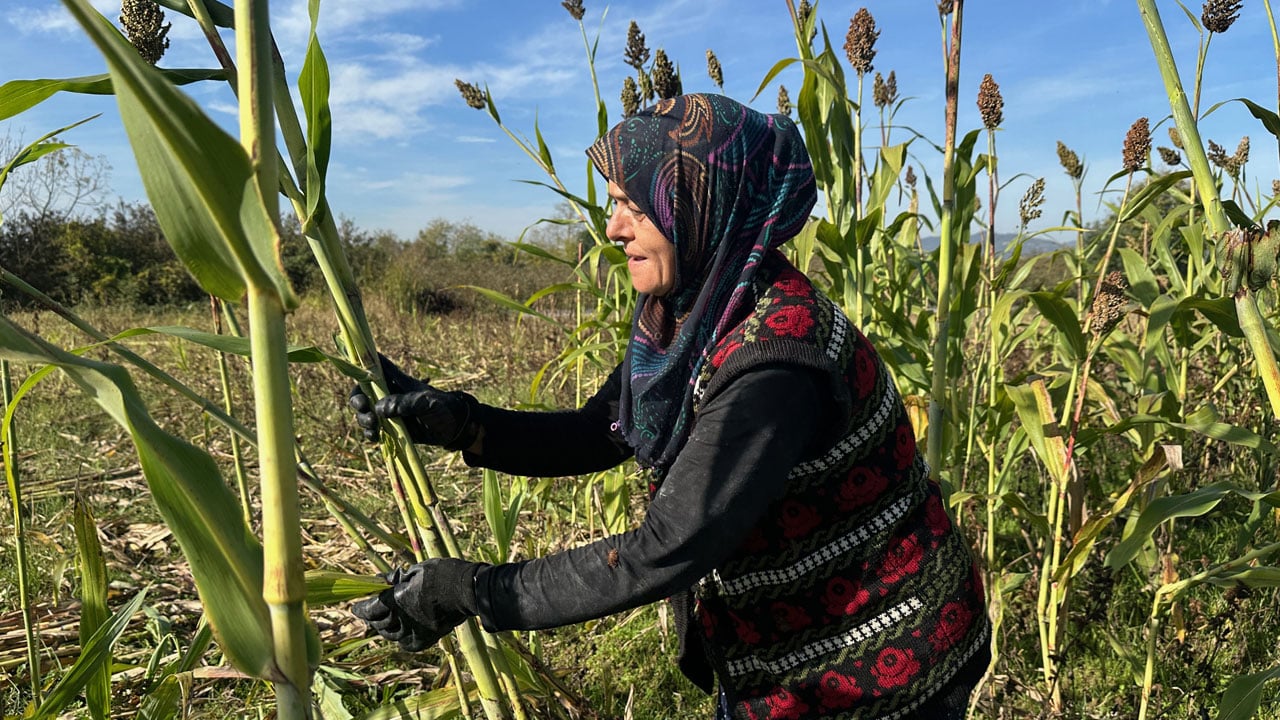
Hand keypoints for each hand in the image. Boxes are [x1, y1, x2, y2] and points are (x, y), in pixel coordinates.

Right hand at [349, 354, 480, 449]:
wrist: (453, 428)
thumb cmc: (442, 407)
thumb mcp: (425, 402)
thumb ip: (403, 403)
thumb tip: (379, 409)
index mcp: (395, 381)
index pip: (374, 366)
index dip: (360, 366)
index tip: (356, 374)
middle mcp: (387, 394)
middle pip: (361, 392)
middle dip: (358, 401)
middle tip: (366, 409)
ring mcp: (386, 412)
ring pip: (363, 413)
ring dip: (362, 419)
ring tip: (373, 426)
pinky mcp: (389, 428)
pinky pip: (372, 430)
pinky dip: (369, 434)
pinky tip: (375, 436)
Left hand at [352, 558, 484, 651]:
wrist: (467, 590)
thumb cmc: (441, 574)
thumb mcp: (415, 571)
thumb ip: (396, 580)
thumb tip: (382, 581)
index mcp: (395, 601)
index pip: (369, 610)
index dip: (360, 609)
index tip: (355, 608)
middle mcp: (401, 620)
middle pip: (378, 624)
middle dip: (373, 617)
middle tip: (372, 612)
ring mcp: (413, 632)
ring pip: (391, 635)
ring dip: (386, 627)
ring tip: (386, 621)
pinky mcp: (425, 639)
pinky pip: (406, 642)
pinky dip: (401, 637)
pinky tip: (402, 630)